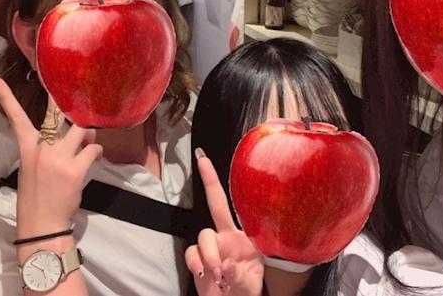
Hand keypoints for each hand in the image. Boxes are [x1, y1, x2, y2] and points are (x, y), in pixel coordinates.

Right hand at [0, 78, 102, 235]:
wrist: (43, 224)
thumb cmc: (37, 197)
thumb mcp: (32, 168)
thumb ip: (46, 148)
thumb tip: (69, 133)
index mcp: (27, 148)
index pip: (15, 118)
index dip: (6, 97)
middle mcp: (41, 148)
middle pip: (56, 115)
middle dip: (66, 101)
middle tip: (77, 90)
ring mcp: (59, 158)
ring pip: (82, 129)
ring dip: (89, 133)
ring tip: (87, 141)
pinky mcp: (75, 169)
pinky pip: (93, 148)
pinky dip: (96, 151)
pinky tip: (93, 157)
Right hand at [185, 149, 263, 295]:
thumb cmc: (245, 293)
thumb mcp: (250, 285)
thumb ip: (240, 276)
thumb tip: (226, 264)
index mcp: (247, 239)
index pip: (240, 208)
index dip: (231, 187)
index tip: (216, 161)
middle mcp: (228, 237)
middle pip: (216, 206)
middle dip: (209, 181)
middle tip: (202, 161)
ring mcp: (212, 247)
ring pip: (205, 236)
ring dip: (211, 256)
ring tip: (219, 276)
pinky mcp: (198, 258)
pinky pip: (192, 252)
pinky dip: (196, 263)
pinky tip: (205, 274)